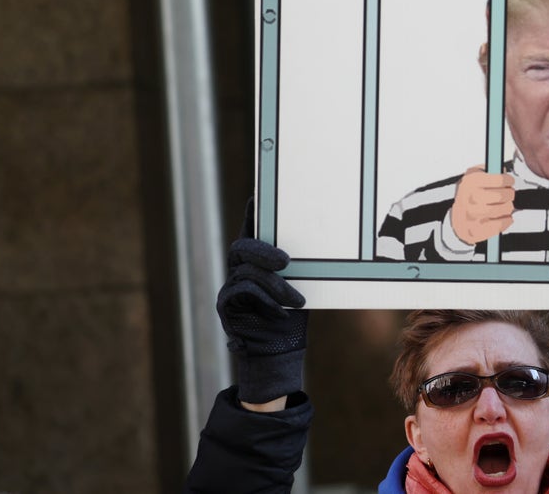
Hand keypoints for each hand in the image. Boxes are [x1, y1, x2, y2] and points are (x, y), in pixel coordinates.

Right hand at [216, 201, 307, 405]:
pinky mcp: (225, 305)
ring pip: (247, 272)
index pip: (253, 232)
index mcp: (258, 261)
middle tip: (286, 261)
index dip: (253, 214)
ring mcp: (230, 286)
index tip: (258, 197)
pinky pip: (242, 292)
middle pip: (243, 247)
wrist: (278, 352)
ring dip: (275, 286)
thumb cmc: (292, 315)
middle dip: (264, 251)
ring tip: (296, 301)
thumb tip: (322, 241)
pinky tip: (280, 312)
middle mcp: (240, 269)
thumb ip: (299, 267)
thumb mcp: (300, 286)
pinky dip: (264, 300)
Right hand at [450, 165, 515, 244]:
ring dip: (508, 206)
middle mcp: (471, 198)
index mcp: (471, 182)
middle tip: (507, 193)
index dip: (508, 180)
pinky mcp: (478, 229)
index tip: (508, 181)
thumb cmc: (469, 195)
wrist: (458, 220)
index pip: (500, 179)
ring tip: (502, 205)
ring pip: (505, 209)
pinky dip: (506, 220)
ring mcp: (474, 215)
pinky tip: (501, 216)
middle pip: (502, 195)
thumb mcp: (473, 176)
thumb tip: (503, 170)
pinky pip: (501, 224)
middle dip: (509, 193)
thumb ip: (489, 169)